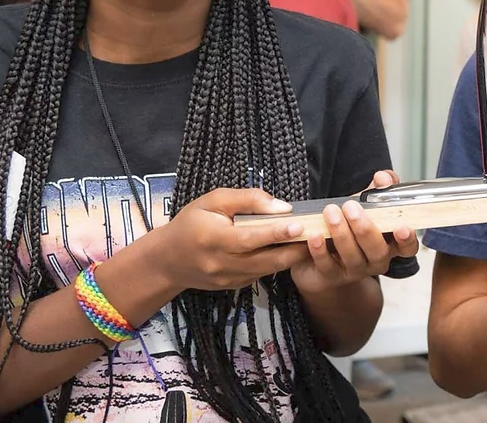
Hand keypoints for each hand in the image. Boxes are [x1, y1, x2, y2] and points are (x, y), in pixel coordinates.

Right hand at [156, 188, 310, 290]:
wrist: (168, 260)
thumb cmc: (191, 222)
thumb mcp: (213, 201)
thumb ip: (247, 200)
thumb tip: (281, 206)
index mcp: (214, 239)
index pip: (250, 238)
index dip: (276, 233)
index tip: (299, 225)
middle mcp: (222, 263)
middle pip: (265, 260)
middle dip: (294, 250)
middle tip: (317, 238)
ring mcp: (228, 279)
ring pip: (266, 270)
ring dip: (290, 258)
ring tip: (311, 243)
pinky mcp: (233, 287)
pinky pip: (260, 274)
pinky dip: (276, 264)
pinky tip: (289, 252)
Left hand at [291, 170, 418, 295]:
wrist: (320, 255)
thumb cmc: (348, 226)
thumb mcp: (365, 205)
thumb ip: (378, 190)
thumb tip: (384, 178)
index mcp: (389, 243)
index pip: (407, 247)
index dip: (407, 239)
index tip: (401, 227)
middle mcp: (375, 260)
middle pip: (378, 252)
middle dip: (365, 229)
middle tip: (351, 208)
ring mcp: (354, 270)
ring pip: (353, 258)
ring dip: (342, 234)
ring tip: (331, 212)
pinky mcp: (330, 276)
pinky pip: (327, 266)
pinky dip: (320, 250)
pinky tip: (315, 235)